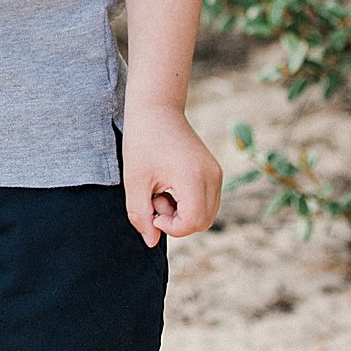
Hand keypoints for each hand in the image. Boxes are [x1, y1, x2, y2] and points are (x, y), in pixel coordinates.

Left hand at [122, 106, 221, 247]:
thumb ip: (141, 214)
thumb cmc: (142, 141)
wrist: (156, 108)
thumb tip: (151, 241)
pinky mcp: (213, 170)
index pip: (193, 223)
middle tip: (154, 200)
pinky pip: (206, 200)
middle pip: (203, 222)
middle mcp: (212, 177)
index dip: (170, 226)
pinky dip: (188, 202)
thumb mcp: (134, 181)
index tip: (151, 210)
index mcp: (194, 178)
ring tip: (160, 191)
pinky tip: (168, 185)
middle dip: (176, 221)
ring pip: (206, 213)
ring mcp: (216, 173)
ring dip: (182, 212)